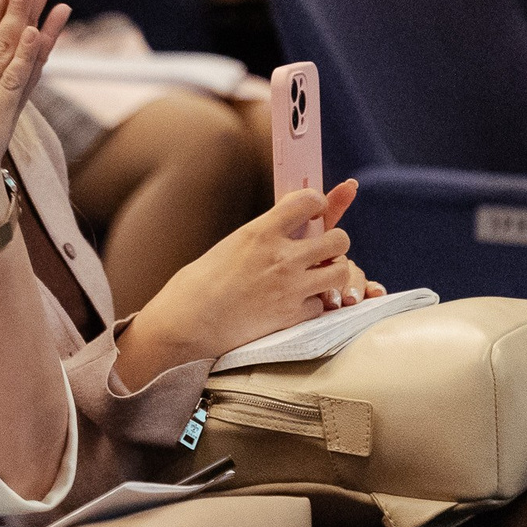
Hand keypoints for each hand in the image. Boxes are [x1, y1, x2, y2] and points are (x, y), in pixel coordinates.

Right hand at [114, 181, 383, 384]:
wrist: (185, 325)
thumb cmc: (194, 287)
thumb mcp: (228, 247)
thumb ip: (260, 236)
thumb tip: (280, 226)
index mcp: (260, 232)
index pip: (308, 201)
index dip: (317, 203)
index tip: (314, 210)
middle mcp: (281, 256)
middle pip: (339, 238)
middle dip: (334, 243)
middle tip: (321, 251)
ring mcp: (290, 287)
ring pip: (342, 271)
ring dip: (334, 272)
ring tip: (318, 277)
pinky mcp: (291, 316)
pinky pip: (321, 305)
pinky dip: (314, 305)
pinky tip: (297, 305)